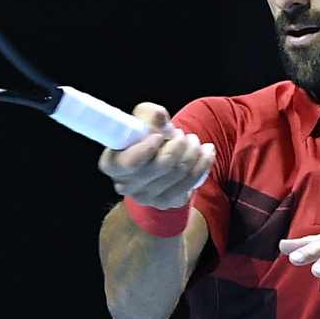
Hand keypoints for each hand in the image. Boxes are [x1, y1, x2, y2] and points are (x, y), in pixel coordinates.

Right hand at [97, 102, 215, 209]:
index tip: (159, 136)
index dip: (147, 149)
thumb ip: (150, 115)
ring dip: (193, 151)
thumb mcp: (142, 120)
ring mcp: (147, 197)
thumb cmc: (144, 138)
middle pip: (162, 165)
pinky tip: (206, 153)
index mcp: (113, 164)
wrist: (155, 162)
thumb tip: (161, 119)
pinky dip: (203, 164)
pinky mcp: (166, 202)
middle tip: (181, 134)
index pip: (130, 162)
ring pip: (180, 172)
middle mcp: (126, 185)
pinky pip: (192, 182)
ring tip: (193, 141)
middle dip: (179, 144)